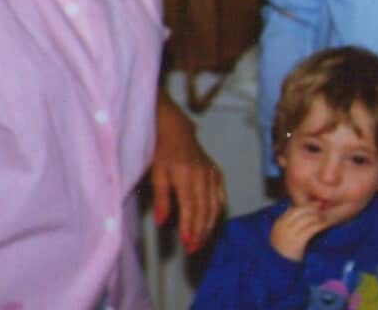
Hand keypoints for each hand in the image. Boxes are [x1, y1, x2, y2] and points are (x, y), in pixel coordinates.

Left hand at [150, 92, 226, 252]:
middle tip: (193, 249)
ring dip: (209, 225)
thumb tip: (161, 222)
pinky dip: (218, 211)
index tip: (187, 243)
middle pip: (204, 209)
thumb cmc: (162, 151)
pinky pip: (221, 195)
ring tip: (201, 241)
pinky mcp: (216, 173)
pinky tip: (212, 222)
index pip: (190, 206)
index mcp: (186, 174)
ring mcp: (212, 173)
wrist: (176, 129)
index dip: (189, 226)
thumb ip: (161, 198)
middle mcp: (202, 174)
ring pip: (214, 204)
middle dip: (200, 231)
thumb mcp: (156, 173)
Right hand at [269, 205, 331, 260]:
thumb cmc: (283, 254)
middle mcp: (283, 226)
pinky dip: (320, 225)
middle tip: (322, 207)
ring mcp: (290, 233)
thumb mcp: (283, 237)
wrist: (279, 269)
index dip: (304, 206)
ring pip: (307, 218)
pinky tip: (326, 225)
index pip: (293, 209)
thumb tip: (304, 216)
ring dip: (318, 216)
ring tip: (326, 216)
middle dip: (312, 208)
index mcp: (279, 224)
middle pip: (300, 211)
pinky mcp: (298, 241)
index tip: (313, 205)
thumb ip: (291, 226)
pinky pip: (312, 228)